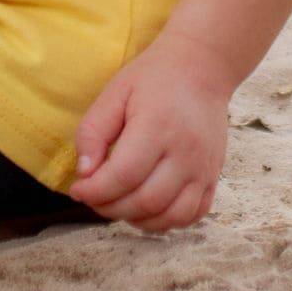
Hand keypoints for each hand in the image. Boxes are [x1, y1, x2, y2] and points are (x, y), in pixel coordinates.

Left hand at [68, 33, 236, 230]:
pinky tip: (145, 209)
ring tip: (116, 204)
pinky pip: (192, 215)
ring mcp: (204, 168)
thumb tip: (85, 174)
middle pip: (146, 201)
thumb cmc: (153, 79)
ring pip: (171, 216)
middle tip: (93, 198)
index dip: (95, 191)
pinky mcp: (213, 177)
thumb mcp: (114, 94)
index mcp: (157, 127)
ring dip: (137, 220)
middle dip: (111, 208)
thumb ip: (92, 132)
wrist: (202, 68)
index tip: (77, 190)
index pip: (123, 175)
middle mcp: (186, 153)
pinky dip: (166, 221)